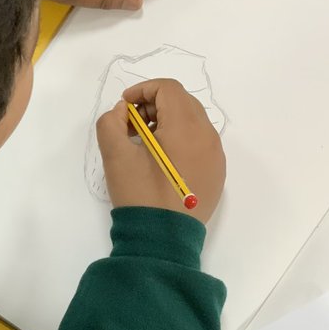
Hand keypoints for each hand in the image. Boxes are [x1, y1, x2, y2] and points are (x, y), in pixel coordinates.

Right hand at [96, 79, 224, 221]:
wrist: (163, 240)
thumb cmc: (140, 195)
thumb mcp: (115, 157)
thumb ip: (110, 123)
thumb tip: (122, 112)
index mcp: (186, 127)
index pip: (168, 89)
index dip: (142, 90)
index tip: (124, 107)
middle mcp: (208, 136)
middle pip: (183, 102)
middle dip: (155, 105)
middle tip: (132, 125)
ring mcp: (216, 155)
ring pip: (193, 122)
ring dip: (168, 122)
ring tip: (146, 145)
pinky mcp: (217, 173)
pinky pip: (201, 143)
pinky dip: (182, 141)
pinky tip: (163, 162)